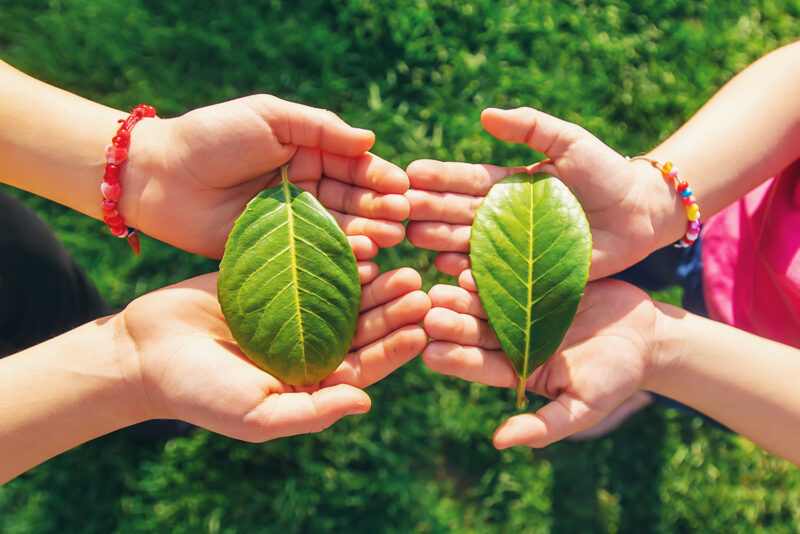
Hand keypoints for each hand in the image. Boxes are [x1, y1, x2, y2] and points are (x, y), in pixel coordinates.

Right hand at [119, 266, 429, 441]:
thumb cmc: (199, 392)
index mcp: (312, 379)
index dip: (394, 349)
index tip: (420, 330)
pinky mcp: (274, 279)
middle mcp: (309, 344)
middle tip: (419, 288)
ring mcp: (293, 310)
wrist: (146, 351)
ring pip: (343, 294)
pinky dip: (335, 257)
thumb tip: (366, 402)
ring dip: (372, 281)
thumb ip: (311, 411)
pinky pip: (311, 266)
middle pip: (361, 326)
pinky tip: (360, 244)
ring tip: (399, 264)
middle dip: (391, 309)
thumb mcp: (257, 413)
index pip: (364, 366)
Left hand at [124, 95, 409, 258]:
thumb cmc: (213, 137)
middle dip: (378, 208)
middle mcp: (304, 190)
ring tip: (386, 238)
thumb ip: (321, 128)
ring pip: (337, 230)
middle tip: (402, 218)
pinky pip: (311, 255)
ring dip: (364, 233)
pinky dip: (337, 257)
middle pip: (351, 201)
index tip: (402, 188)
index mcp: (307, 154)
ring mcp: (291, 223)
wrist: (159, 176)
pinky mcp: (275, 252)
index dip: (378, 177)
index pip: (353, 166)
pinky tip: (359, 258)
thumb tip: (370, 139)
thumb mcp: (270, 118)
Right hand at [406, 107, 675, 279]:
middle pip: (459, 213)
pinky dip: (473, 273)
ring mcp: (514, 248)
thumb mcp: (567, 140)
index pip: (466, 180)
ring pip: (469, 244)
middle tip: (400, 208)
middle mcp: (504, 218)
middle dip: (428, 209)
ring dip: (441, 240)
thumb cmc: (604, 171)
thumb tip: (484, 114)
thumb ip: (529, 126)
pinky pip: (496, 275)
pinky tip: (451, 270)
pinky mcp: (530, 273)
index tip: (409, 173)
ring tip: (414, 236)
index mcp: (507, 185)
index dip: (438, 177)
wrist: (639, 212)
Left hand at [422, 271, 657, 447]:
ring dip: (462, 296)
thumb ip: (544, 426)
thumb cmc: (618, 377)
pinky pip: (510, 274)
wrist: (648, 336)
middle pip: (475, 331)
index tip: (429, 353)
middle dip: (452, 324)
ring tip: (440, 287)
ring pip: (486, 302)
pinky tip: (468, 263)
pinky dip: (491, 270)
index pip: (479, 366)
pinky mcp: (535, 281)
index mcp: (517, 369)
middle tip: (427, 315)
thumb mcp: (583, 407)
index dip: (456, 359)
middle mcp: (513, 338)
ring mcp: (522, 308)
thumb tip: (498, 442)